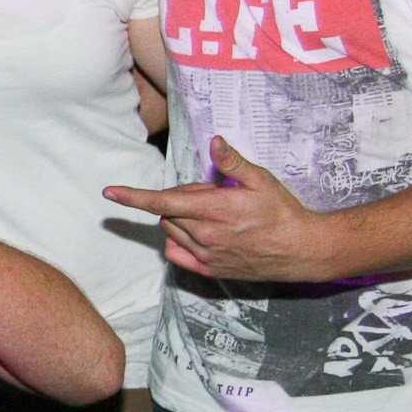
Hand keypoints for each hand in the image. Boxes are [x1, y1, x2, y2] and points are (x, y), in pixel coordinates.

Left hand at [103, 136, 332, 280]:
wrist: (301, 250)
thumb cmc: (283, 212)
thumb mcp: (262, 181)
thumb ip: (233, 163)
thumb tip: (214, 142)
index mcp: (214, 209)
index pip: (163, 201)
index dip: (133, 196)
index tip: (110, 192)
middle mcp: (205, 234)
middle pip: (168, 211)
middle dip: (182, 199)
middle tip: (213, 196)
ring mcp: (206, 255)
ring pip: (172, 231)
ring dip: (181, 219)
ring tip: (215, 215)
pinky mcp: (210, 270)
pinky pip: (177, 255)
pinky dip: (179, 242)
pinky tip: (200, 234)